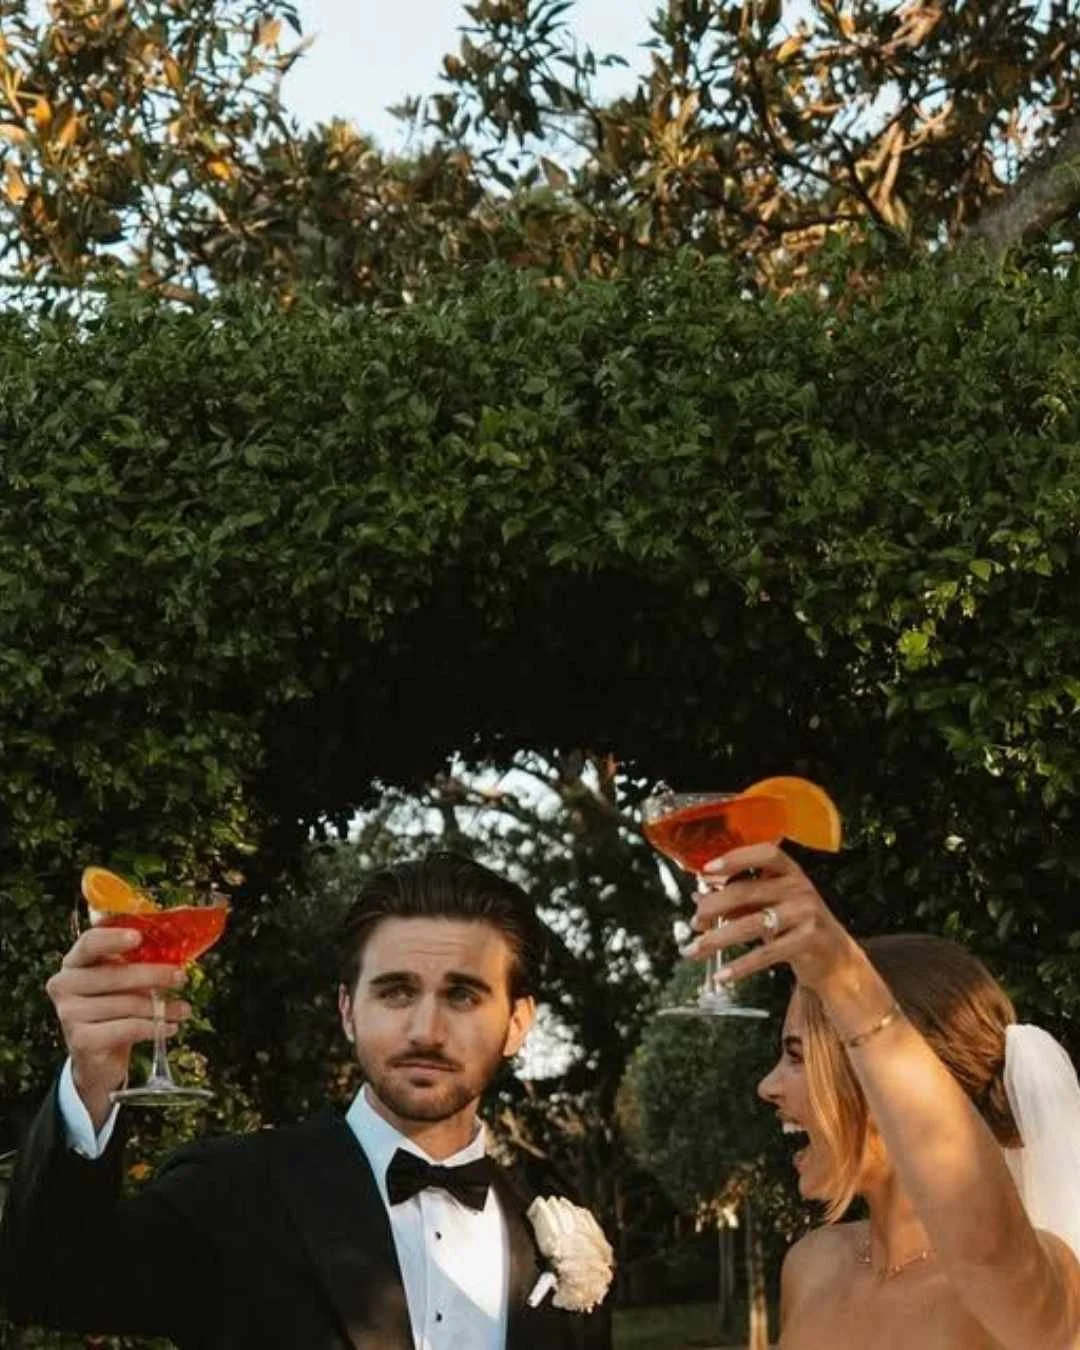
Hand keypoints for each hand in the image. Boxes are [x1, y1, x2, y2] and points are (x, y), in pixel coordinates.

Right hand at [45, 926, 189, 1128]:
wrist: (98, 1057)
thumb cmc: (115, 1007)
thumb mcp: (124, 980)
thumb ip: (138, 960)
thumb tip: (177, 942)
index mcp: (75, 962)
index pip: (90, 943)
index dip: (113, 938)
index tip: (139, 937)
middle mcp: (64, 985)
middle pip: (113, 974)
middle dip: (154, 975)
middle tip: (181, 977)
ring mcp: (68, 1013)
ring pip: (125, 1004)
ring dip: (161, 1007)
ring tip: (183, 1009)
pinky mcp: (80, 1040)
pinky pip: (126, 1028)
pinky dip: (153, 1027)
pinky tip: (170, 1027)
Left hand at [687, 842, 861, 992]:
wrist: (836, 958)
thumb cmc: (797, 924)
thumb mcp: (772, 905)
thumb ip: (740, 899)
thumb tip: (698, 898)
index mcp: (789, 872)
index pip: (764, 854)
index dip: (735, 858)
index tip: (707, 869)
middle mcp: (799, 888)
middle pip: (746, 891)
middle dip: (712, 907)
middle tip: (694, 920)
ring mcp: (806, 914)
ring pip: (751, 924)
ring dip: (717, 938)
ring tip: (694, 949)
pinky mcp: (807, 942)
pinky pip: (766, 954)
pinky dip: (740, 966)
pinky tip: (722, 974)